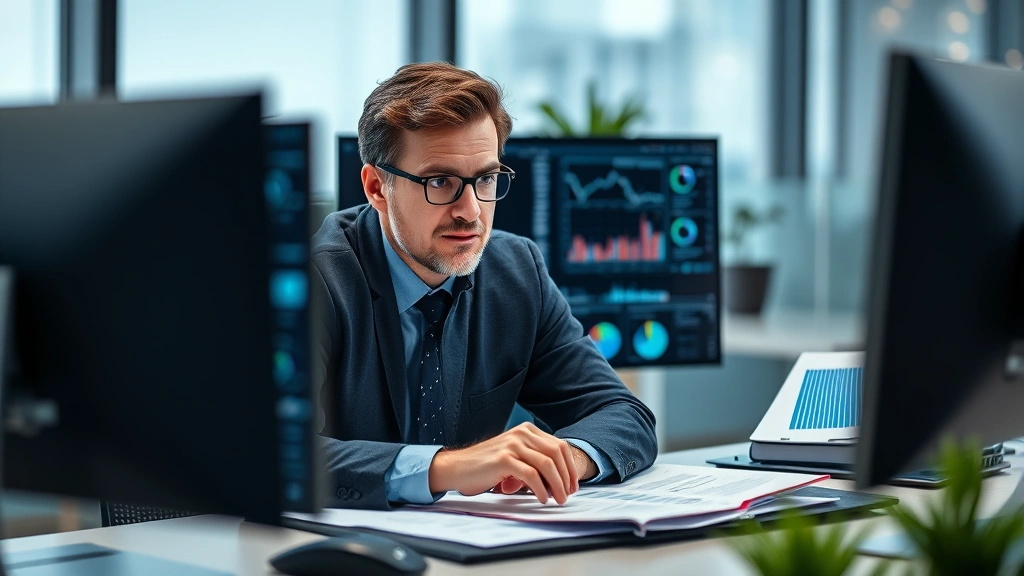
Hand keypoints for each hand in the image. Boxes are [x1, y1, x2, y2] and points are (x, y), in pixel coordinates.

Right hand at [427, 422, 579, 504]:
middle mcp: (522, 433)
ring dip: (558, 485)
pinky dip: (541, 489)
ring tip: (559, 499)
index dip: (570, 467)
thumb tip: (559, 480)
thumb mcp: (514, 457)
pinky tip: (542, 498)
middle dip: (567, 477)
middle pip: (556, 453)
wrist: (457, 467)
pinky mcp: (504, 459)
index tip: (573, 485)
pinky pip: (531, 474)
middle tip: (568, 494)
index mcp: (527, 430)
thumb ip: (534, 461)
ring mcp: (513, 445)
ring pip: (547, 464)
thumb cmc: (486, 466)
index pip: (559, 446)